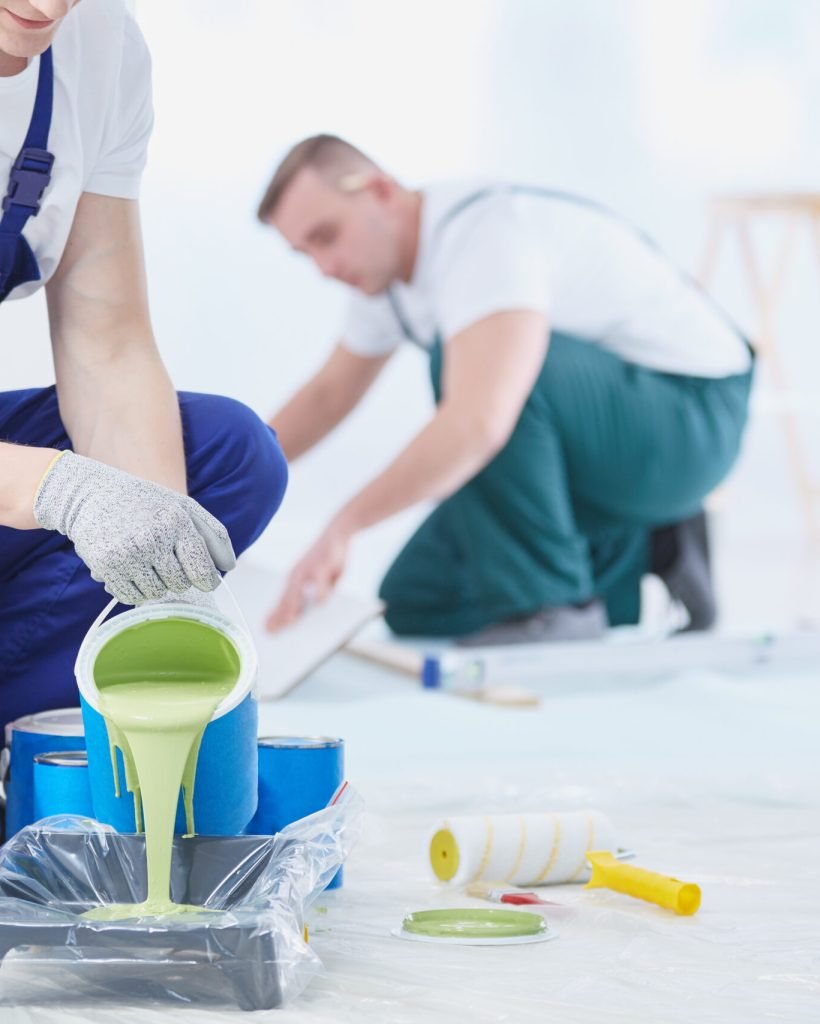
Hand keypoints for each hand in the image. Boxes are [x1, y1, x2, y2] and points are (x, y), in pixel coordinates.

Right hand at [33, 451, 235, 604]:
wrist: (89, 495)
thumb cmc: (145, 503)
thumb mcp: (182, 507)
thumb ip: (212, 534)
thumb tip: (229, 566)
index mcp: (178, 521)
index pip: (202, 570)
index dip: (207, 581)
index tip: (205, 582)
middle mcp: (154, 537)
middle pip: (180, 584)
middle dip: (176, 577)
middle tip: (163, 559)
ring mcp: (129, 552)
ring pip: (156, 593)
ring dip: (154, 584)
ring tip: (144, 561)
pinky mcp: (106, 566)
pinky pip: (131, 597)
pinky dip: (133, 589)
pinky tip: (129, 568)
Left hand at [266, 522, 350, 631]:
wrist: (338, 532)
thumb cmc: (328, 559)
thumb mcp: (322, 579)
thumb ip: (318, 594)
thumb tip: (316, 608)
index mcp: (296, 580)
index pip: (283, 601)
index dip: (276, 615)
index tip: (267, 629)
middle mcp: (298, 575)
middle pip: (287, 600)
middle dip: (280, 616)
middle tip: (271, 631)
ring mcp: (308, 570)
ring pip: (299, 591)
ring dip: (293, 607)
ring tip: (288, 622)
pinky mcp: (323, 564)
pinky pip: (320, 580)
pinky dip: (320, 591)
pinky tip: (320, 603)